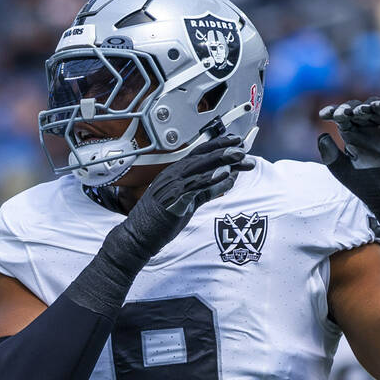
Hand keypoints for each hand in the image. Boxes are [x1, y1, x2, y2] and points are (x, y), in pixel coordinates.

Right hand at [123, 135, 253, 258]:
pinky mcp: (172, 199)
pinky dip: (210, 179)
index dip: (219, 145)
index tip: (237, 142)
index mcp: (174, 174)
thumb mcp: (188, 202)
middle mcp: (172, 175)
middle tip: (243, 146)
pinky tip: (224, 175)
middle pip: (201, 157)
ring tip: (239, 156)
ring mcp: (171, 186)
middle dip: (223, 149)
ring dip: (221, 161)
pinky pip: (194, 186)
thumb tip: (229, 179)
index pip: (199, 154)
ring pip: (199, 168)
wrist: (137, 237)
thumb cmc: (159, 221)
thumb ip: (208, 190)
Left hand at [317, 99, 379, 211]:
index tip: (323, 114)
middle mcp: (367, 127)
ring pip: (375, 108)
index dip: (333, 112)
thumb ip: (330, 154)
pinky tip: (377, 106)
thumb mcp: (341, 169)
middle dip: (349, 108)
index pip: (342, 116)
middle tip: (342, 114)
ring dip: (367, 106)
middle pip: (357, 108)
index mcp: (351, 133)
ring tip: (360, 110)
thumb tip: (322, 135)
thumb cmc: (363, 183)